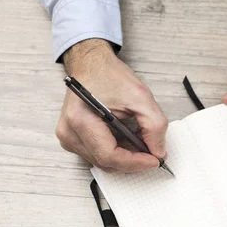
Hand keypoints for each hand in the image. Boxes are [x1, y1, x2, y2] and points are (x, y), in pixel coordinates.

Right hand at [56, 39, 167, 170]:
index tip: (154, 160)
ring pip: (102, 162)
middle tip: (153, 152)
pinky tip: (127, 140)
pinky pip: (97, 155)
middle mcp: (69, 132)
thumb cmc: (108, 75)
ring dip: (125, 157)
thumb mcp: (140, 96)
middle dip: (133, 161)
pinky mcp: (72, 138)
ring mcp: (68, 137)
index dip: (135, 162)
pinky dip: (116, 152)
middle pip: (106, 162)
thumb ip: (154, 125)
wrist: (91, 64)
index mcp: (81, 120)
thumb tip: (158, 151)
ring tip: (140, 142)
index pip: (109, 156)